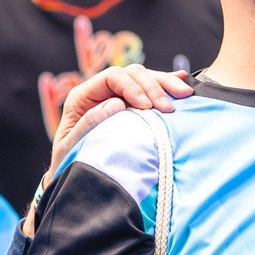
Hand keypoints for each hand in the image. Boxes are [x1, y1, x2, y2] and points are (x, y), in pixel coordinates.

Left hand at [49, 65, 194, 167]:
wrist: (75, 180)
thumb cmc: (70, 163)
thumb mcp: (72, 146)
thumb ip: (89, 124)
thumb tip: (117, 103)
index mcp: (83, 96)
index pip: (112, 77)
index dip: (132, 87)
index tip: (146, 106)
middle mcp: (100, 92)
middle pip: (132, 74)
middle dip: (153, 86)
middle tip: (168, 107)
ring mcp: (117, 98)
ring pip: (145, 79)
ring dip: (166, 85)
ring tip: (184, 93)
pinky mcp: (131, 107)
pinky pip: (150, 90)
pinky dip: (166, 85)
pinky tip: (182, 81)